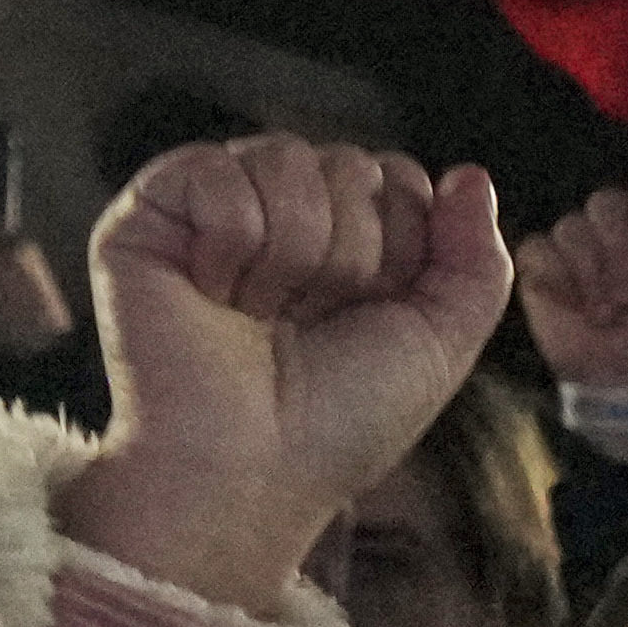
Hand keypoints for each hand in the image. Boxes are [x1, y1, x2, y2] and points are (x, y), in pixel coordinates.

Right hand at [58, 135, 514, 609]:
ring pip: (287, 158)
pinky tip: (213, 292)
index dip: (401, 247)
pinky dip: (230, 240)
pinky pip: (215, 169)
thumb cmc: (338, 422)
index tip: (368, 316)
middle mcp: (282, 217)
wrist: (250, 468)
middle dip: (349, 254)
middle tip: (304, 321)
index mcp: (348, 243)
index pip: (400, 179)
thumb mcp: (440, 345)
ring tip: (257, 313)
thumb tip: (470, 176)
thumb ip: (478, 262)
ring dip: (291, 253)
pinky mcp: (149, 213)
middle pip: (350, 164)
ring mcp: (213, 211)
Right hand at [516, 171, 627, 405]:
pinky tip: (577, 308)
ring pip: (572, 226)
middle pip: (605, 202)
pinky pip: (539, 248)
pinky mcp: (539, 268)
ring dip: (595, 277)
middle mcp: (608, 228)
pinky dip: (561, 282)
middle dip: (624, 256)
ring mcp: (571, 247)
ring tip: (608, 310)